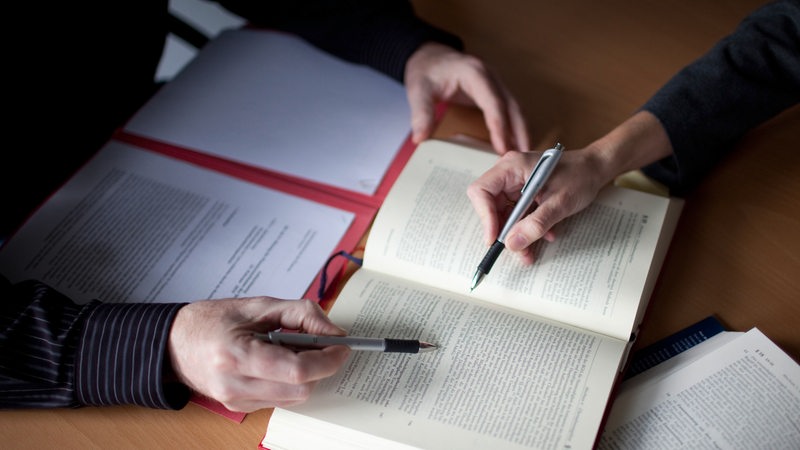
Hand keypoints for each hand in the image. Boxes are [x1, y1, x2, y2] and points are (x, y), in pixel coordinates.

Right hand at [168, 296, 350, 411]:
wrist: (174, 343)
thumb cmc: (212, 320)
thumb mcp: (259, 305)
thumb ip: (301, 314)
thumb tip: (334, 332)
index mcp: (237, 355)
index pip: (297, 370)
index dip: (327, 360)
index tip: (342, 346)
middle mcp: (236, 385)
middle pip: (301, 389)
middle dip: (321, 367)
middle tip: (322, 344)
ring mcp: (237, 401)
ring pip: (294, 398)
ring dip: (307, 375)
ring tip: (297, 349)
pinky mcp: (240, 408)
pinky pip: (280, 400)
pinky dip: (290, 382)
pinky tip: (281, 361)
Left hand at [404, 42, 529, 153]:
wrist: (429, 56)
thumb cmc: (426, 69)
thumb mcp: (418, 89)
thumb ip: (421, 113)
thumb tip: (420, 137)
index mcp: (474, 73)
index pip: (493, 102)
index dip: (500, 126)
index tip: (502, 147)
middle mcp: (489, 77)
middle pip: (512, 106)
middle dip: (519, 131)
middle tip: (522, 154)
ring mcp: (494, 83)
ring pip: (515, 108)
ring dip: (520, 130)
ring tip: (522, 153)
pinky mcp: (493, 91)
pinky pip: (508, 109)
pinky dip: (514, 126)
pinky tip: (513, 142)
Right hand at [466, 111, 672, 263]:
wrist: (596, 169)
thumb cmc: (581, 175)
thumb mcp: (560, 202)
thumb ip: (536, 224)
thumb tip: (512, 244)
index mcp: (511, 167)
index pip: (481, 192)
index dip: (485, 217)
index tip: (495, 239)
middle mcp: (508, 174)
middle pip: (489, 206)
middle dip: (502, 231)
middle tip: (515, 250)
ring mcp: (515, 184)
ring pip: (502, 214)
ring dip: (515, 234)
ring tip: (529, 253)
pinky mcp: (523, 193)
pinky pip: (516, 214)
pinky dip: (526, 228)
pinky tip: (543, 235)